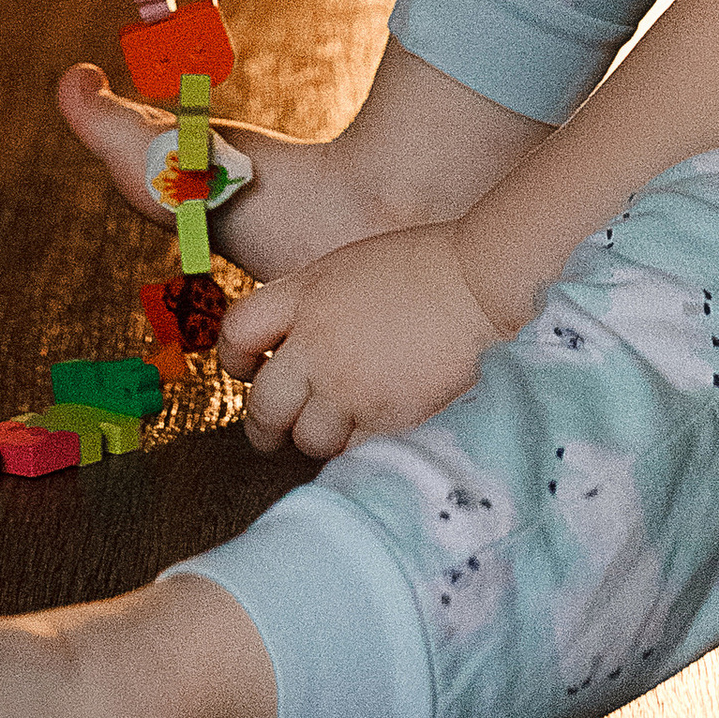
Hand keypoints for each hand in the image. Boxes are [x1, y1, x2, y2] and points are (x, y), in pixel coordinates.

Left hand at [217, 225, 511, 459]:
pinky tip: (378, 425)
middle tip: (276, 431)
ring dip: (318, 437)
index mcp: (306, 294)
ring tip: (340, 426)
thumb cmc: (433, 267)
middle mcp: (316, 342)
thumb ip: (316, 306)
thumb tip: (295, 347)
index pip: (237, 333)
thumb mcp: (354, 268)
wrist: (485, 283)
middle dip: (266, 424)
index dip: (233, 359)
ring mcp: (348, 384)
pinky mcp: (383, 417)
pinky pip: (353, 450)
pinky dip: (360, 445)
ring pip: (307, 438)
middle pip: (263, 404)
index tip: (249, 370)